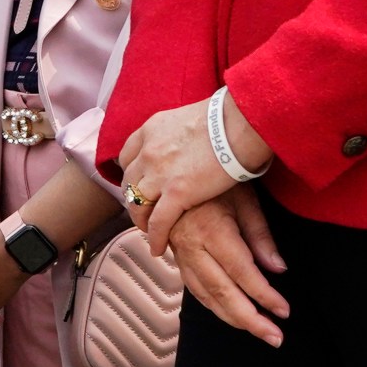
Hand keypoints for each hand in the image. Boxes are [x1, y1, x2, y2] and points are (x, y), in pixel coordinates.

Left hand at [117, 92, 272, 253]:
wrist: (238, 124)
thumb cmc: (225, 119)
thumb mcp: (188, 118)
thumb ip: (178, 133)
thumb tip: (188, 139)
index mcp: (150, 130)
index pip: (127, 156)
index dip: (132, 174)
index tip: (138, 184)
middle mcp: (148, 151)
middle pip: (129, 181)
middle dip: (134, 198)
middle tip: (143, 210)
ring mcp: (159, 173)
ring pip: (138, 203)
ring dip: (141, 220)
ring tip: (148, 230)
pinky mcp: (176, 193)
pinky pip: (158, 222)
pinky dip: (155, 237)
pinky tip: (158, 248)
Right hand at [167, 188, 289, 347]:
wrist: (171, 171)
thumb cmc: (214, 180)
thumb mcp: (243, 199)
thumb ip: (260, 235)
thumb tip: (278, 269)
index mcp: (212, 231)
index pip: (242, 272)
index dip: (264, 295)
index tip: (284, 311)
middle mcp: (193, 247)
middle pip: (222, 291)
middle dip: (250, 319)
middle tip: (275, 338)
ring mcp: (181, 253)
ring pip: (205, 295)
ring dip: (232, 318)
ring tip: (258, 331)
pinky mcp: (176, 256)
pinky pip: (194, 288)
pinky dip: (213, 305)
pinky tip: (229, 314)